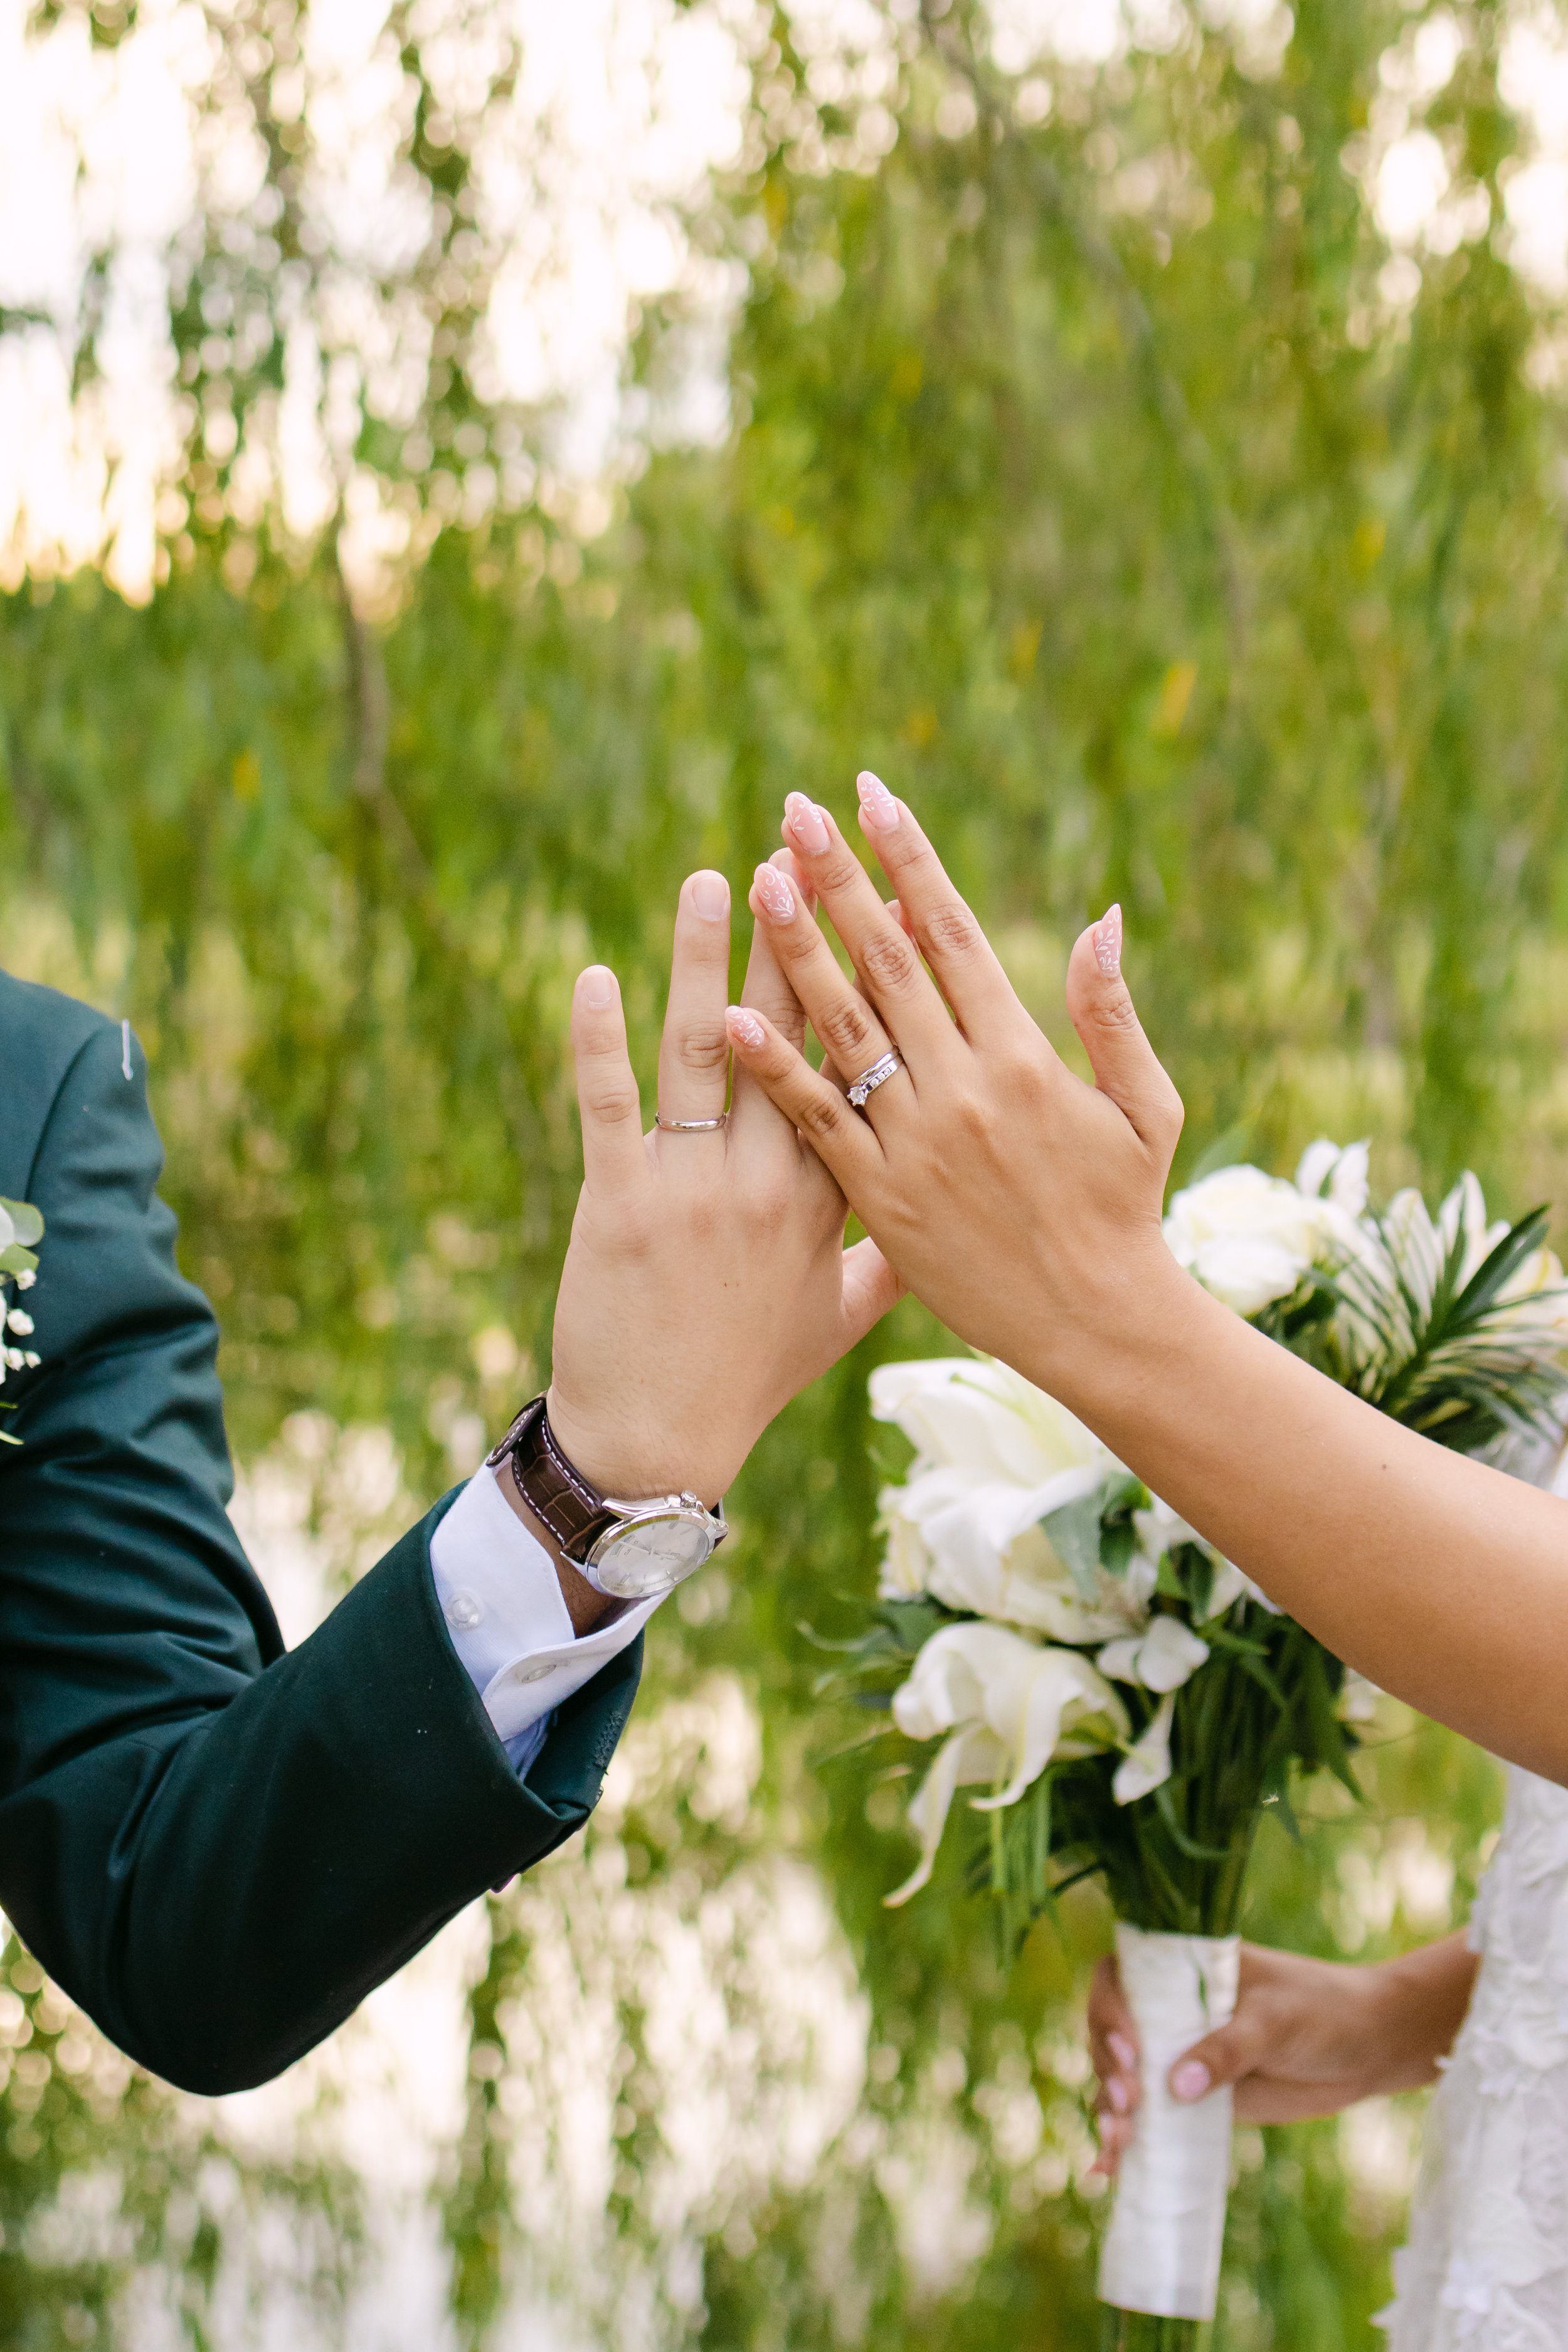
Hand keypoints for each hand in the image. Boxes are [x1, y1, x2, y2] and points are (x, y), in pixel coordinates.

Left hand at [542, 861, 901, 1512]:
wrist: (662, 1443)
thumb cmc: (754, 1378)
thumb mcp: (841, 1321)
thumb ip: (881, 1259)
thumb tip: (925, 1220)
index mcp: (835, 1199)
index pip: (861, 1067)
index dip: (877, 981)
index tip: (892, 903)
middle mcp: (771, 1182)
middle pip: (793, 1033)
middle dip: (799, 933)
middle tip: (804, 848)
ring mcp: (693, 1190)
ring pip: (702, 1050)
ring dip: (702, 956)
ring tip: (712, 876)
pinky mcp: (617, 1204)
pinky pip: (608, 1103)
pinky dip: (597, 1037)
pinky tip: (597, 973)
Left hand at [720, 780, 1184, 1391]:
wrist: (1096, 1325)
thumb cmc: (1124, 1210)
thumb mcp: (1144, 1107)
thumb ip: (1111, 1012)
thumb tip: (1101, 916)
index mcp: (1024, 1057)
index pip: (953, 935)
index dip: (909, 860)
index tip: (872, 796)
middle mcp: (964, 1089)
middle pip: (888, 963)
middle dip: (840, 881)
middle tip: (794, 811)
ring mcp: (915, 1143)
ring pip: (843, 1028)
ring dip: (798, 951)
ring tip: (757, 881)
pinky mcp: (879, 1198)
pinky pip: (816, 1121)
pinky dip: (776, 1067)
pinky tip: (734, 1013)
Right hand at [1087, 1934, 1477, 2174]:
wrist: (1368, 2047)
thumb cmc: (1323, 2012)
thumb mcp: (1275, 2023)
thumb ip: (1226, 2050)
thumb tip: (1174, 2087)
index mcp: (1181, 1968)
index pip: (1118, 1979)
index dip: (1110, 2012)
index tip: (1131, 2050)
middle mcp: (1170, 2009)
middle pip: (1110, 2033)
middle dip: (1109, 2068)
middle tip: (1131, 2103)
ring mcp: (1179, 2054)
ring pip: (1123, 2078)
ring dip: (1110, 2109)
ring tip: (1117, 2143)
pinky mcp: (1196, 2098)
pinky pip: (1152, 2117)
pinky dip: (1128, 2142)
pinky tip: (1110, 2170)